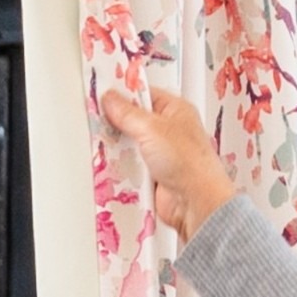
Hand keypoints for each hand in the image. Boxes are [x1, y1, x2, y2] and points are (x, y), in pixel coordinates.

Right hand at [101, 87, 237, 234]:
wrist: (194, 201)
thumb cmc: (189, 162)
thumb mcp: (152, 128)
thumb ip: (128, 113)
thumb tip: (111, 99)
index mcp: (175, 111)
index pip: (144, 94)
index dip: (124, 94)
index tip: (104, 95)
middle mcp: (168, 131)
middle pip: (133, 121)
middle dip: (117, 124)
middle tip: (101, 123)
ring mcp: (159, 154)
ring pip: (128, 145)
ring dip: (118, 149)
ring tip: (108, 148)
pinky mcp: (150, 175)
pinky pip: (128, 166)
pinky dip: (120, 167)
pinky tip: (115, 167)